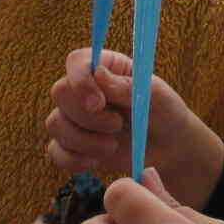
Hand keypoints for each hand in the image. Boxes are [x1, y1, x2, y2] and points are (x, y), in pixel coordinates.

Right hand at [45, 48, 223, 208]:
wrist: (168, 147)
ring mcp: (74, 117)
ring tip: (113, 146)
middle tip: (117, 126)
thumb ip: (127, 85)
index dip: (80, 81)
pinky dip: (73, 160)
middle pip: (60, 93)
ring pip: (55, 123)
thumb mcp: (155, 95)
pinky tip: (96, 162)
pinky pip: (55, 152)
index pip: (76, 62)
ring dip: (83, 140)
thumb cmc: (164, 111)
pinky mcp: (71, 144)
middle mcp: (82, 88)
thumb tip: (97, 73)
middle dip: (88, 116)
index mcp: (104, 67)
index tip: (99, 103)